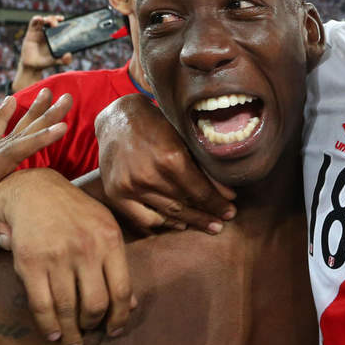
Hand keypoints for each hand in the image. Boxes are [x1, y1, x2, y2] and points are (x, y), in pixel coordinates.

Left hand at [0, 91, 69, 268]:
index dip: (37, 141)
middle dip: (42, 117)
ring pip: (7, 133)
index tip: (61, 127)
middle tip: (65, 98)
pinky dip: (3, 117)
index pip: (10, 156)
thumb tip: (15, 237)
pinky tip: (10, 100)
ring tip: (47, 92)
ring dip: (29, 113)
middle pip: (14, 137)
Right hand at [0, 167, 133, 344]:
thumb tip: (132, 306)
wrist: (34, 191)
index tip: (114, 330)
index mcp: (109, 239)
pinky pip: (41, 305)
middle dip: (94, 326)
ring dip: (70, 333)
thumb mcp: (105, 227)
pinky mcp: (29, 263)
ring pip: (67, 309)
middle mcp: (85, 249)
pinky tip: (53, 334)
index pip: (121, 290)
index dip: (119, 317)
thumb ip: (118, 264)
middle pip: (95, 304)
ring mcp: (56, 256)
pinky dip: (48, 326)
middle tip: (90, 333)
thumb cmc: (75, 213)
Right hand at [13, 15, 71, 91]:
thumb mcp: (56, 61)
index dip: (62, 20)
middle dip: (54, 19)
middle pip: (52, 20)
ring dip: (46, 18)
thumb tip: (69, 55)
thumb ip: (64, 60)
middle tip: (56, 24)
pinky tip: (39, 19)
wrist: (32, 66)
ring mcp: (39, 31)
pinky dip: (36, 19)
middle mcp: (48, 31)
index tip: (64, 19)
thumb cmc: (45, 61)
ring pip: (43, 19)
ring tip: (48, 21)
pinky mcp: (31, 32)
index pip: (59, 24)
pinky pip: (33, 23)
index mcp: (55, 36)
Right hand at [96, 94, 235, 232]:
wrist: (119, 119)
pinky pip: (144, 218)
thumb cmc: (157, 125)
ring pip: (167, 214)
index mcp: (170, 158)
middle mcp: (149, 175)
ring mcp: (130, 186)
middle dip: (206, 216)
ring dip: (189, 221)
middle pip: (185, 205)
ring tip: (205, 225)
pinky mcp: (115, 193)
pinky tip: (179, 223)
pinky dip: (163, 223)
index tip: (230, 212)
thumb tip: (229, 195)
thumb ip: (205, 168)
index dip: (217, 204)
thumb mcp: (185, 139)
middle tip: (220, 225)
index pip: (201, 191)